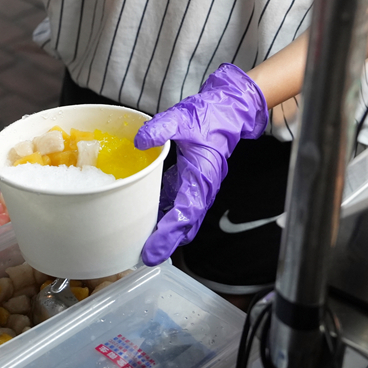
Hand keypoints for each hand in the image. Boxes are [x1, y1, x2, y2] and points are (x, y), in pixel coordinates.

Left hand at [134, 64, 268, 265]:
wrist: (228, 111)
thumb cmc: (209, 116)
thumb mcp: (181, 118)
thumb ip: (160, 129)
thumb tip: (140, 140)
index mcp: (201, 177)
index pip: (184, 214)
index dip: (168, 235)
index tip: (152, 251)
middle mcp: (201, 187)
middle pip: (185, 224)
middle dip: (167, 243)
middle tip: (144, 257)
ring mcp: (198, 186)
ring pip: (184, 218)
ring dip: (167, 232)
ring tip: (144, 244)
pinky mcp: (192, 181)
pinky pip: (180, 205)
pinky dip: (167, 216)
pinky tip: (149, 219)